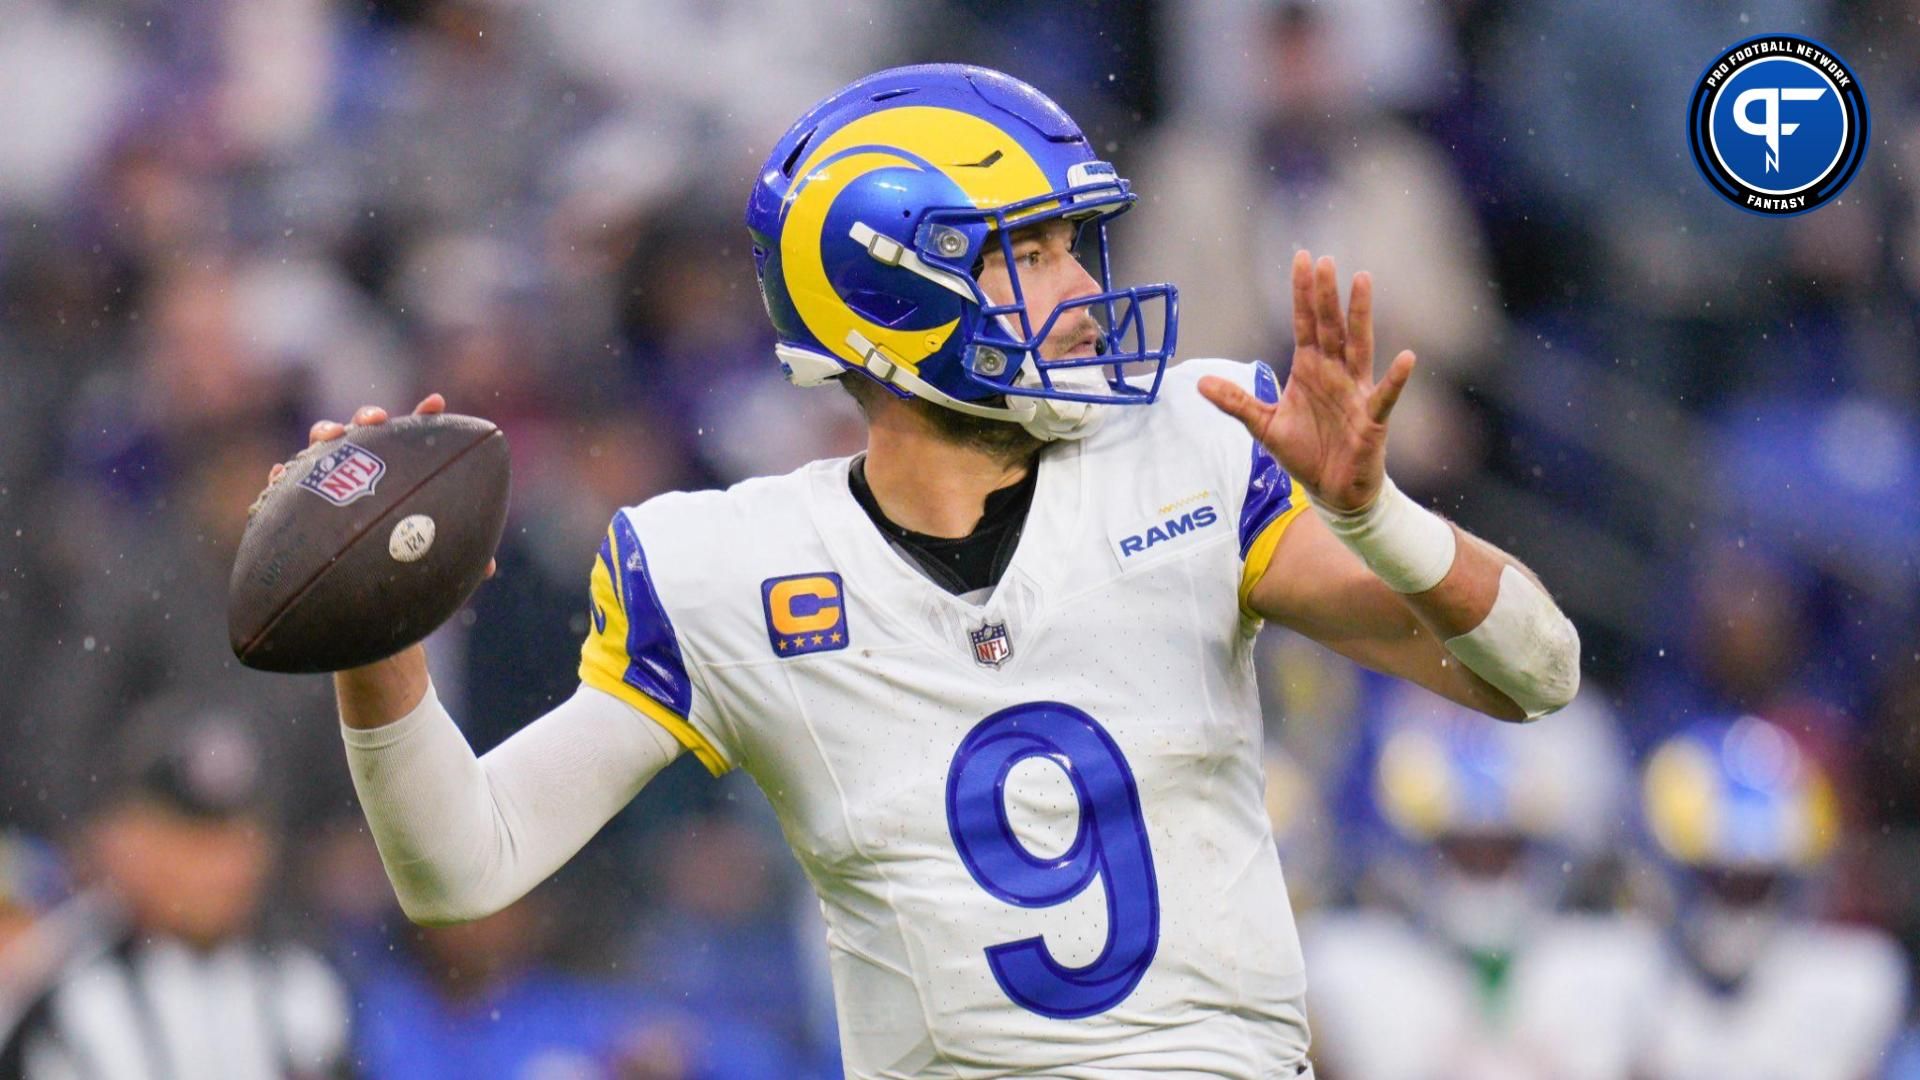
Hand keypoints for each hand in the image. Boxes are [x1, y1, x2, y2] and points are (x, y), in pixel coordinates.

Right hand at [262, 393, 495, 577]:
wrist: (353, 596)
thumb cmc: (398, 569)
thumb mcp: (429, 562)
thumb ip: (454, 556)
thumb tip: (488, 568)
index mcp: (396, 474)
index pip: (413, 439)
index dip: (424, 418)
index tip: (436, 404)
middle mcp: (361, 472)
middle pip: (364, 432)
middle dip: (367, 418)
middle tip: (375, 421)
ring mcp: (327, 483)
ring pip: (322, 447)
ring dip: (325, 433)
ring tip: (330, 436)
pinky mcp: (295, 505)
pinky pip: (283, 486)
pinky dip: (281, 476)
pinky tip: (279, 473)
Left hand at [1198, 250, 1415, 512]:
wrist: (1332, 490)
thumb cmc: (1304, 453)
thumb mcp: (1264, 426)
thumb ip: (1236, 402)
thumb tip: (1200, 383)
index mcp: (1309, 369)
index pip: (1304, 323)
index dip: (1302, 293)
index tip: (1302, 259)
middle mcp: (1334, 372)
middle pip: (1330, 326)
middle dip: (1326, 295)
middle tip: (1325, 260)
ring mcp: (1355, 392)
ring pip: (1359, 346)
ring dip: (1360, 315)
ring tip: (1363, 282)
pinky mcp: (1372, 418)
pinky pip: (1385, 395)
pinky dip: (1396, 378)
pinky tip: (1406, 358)